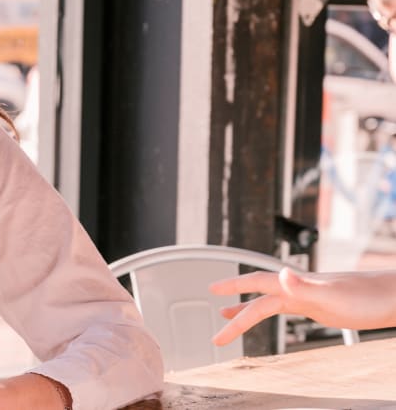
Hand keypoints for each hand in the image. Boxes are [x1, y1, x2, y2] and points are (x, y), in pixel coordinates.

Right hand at [210, 267, 395, 345]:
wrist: (393, 298)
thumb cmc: (368, 298)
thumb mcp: (332, 296)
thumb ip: (303, 285)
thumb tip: (280, 273)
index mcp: (296, 285)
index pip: (256, 284)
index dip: (233, 285)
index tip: (212, 289)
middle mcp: (298, 288)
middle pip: (258, 297)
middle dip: (234, 306)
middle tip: (214, 315)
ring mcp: (309, 296)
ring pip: (270, 303)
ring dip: (248, 308)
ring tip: (229, 314)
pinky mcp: (321, 306)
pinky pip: (287, 308)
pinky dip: (274, 311)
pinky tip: (277, 312)